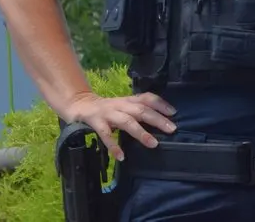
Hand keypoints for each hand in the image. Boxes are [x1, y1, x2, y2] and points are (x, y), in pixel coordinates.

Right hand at [62, 91, 177, 160]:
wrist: (81, 105)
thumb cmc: (108, 109)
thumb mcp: (124, 106)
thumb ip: (138, 110)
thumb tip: (162, 121)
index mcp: (128, 100)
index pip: (146, 98)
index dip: (160, 103)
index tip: (173, 112)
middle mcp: (120, 105)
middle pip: (141, 110)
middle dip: (157, 119)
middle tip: (172, 129)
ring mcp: (108, 114)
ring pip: (126, 121)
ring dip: (141, 132)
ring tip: (153, 144)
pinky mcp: (96, 123)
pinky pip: (106, 135)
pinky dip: (113, 145)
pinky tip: (121, 156)